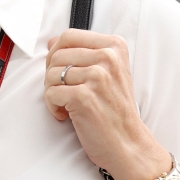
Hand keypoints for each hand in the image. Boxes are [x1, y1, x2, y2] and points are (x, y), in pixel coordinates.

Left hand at [44, 29, 171, 179]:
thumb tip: (52, 41)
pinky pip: (50, 93)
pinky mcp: (84, 97)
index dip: (56, 54)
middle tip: (64, 92)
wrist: (129, 144)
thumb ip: (83, 53)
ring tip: (68, 105)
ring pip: (50, 74)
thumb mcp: (108, 73)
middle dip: (53, 75)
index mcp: (114, 47)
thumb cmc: (115, 111)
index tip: (62, 72)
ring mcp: (97, 77)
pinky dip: (53, 107)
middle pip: (56, 55)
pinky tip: (66, 115)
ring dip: (53, 93)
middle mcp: (108, 58)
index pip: (69, 36)